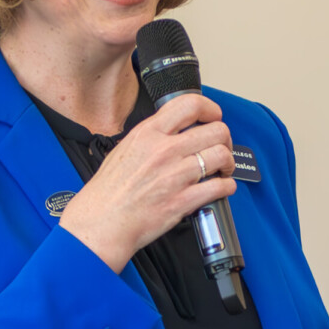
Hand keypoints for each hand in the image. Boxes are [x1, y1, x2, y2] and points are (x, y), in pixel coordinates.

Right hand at [57, 94, 238, 271]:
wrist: (101, 223)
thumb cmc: (108, 192)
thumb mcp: (124, 149)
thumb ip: (151, 137)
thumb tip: (173, 131)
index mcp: (148, 134)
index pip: (189, 105)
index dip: (210, 108)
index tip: (213, 116)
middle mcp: (164, 150)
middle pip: (215, 130)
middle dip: (224, 138)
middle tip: (220, 146)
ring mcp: (175, 176)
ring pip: (221, 156)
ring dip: (228, 163)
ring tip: (222, 169)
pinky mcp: (183, 200)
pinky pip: (219, 187)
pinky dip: (226, 187)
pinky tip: (220, 188)